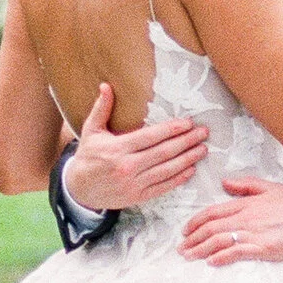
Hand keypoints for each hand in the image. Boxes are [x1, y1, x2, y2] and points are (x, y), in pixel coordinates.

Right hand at [62, 84, 209, 215]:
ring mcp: (134, 183)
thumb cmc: (87, 157)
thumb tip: (106, 86)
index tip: (188, 123)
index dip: (171, 130)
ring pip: (167, 170)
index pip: (151, 137)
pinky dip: (178, 179)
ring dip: (187, 159)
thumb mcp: (91, 131)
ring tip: (202, 149)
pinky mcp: (138, 197)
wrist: (79, 190)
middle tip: (203, 133)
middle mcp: (127, 166)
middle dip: (186, 142)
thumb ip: (101, 109)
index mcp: (117, 148)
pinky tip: (190, 169)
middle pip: (163, 152)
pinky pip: (162, 187)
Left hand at [180, 177, 282, 265]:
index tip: (185, 231)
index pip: (213, 212)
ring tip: (189, 257)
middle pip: (211, 228)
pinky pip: (236, 252)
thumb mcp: (270, 188)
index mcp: (246, 203)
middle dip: (192, 239)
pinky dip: (221, 257)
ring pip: (219, 240)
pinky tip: (211, 262)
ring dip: (200, 249)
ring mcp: (254, 233)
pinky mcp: (263, 248)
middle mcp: (246, 217)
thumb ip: (246, 185)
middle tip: (181, 248)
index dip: (195, 222)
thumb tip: (224, 183)